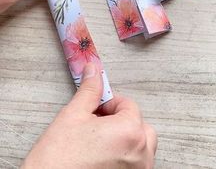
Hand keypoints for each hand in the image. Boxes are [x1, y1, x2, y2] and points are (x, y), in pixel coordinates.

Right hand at [21, 63, 156, 168]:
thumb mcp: (73, 116)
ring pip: (141, 146)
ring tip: (99, 142)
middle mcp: (140, 154)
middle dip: (120, 120)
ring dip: (125, 139)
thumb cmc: (58, 159)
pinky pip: (136, 164)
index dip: (109, 103)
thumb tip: (93, 71)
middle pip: (139, 125)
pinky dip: (125, 156)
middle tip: (96, 124)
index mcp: (129, 132)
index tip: (94, 109)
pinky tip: (102, 157)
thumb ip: (89, 91)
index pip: (128, 105)